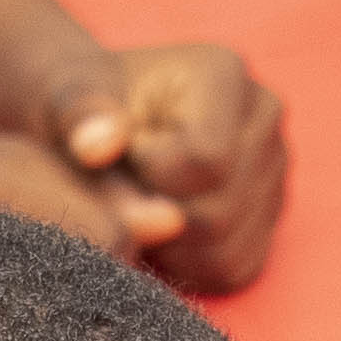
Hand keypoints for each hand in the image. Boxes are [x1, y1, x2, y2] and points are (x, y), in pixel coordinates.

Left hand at [28, 42, 290, 294]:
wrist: (97, 125)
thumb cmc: (81, 110)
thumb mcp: (65, 100)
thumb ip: (79, 121)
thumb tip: (95, 148)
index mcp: (224, 73)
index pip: (207, 159)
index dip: (152, 176)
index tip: (123, 155)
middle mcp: (264, 115)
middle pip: (220, 210)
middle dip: (158, 212)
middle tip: (128, 182)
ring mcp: (275, 167)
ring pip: (228, 246)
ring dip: (170, 243)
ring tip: (143, 198)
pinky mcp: (269, 215)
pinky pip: (233, 267)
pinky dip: (188, 263)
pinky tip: (161, 226)